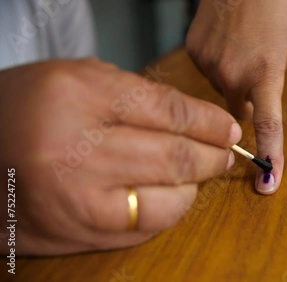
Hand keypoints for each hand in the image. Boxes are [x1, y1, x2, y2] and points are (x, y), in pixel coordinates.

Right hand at [0, 58, 240, 254]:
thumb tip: (193, 120)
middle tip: (225, 154)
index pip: (170, 110)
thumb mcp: (74, 80)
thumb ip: (134, 95)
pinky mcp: (76, 235)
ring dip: (194, 188)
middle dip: (213, 157)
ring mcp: (76, 199)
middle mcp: (77, 148)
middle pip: (175, 156)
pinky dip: (167, 213)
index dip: (209, 121)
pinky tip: (169, 197)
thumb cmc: (23, 110)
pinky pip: (143, 230)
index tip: (228, 128)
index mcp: (78, 95)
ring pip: (167, 202)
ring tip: (200, 175)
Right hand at [186, 0, 286, 194]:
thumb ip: (269, 88)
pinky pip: (205, 74)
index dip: (271, 156)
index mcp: (266, 75)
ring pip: (219, 92)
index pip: (269, 126)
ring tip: (237, 49)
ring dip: (228, 80)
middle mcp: (234, 76)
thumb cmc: (272, 14)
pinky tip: (221, 44)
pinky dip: (214, 65)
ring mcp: (210, 66)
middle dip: (243, 104)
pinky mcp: (193, 55)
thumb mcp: (284, 55)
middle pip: (235, 113)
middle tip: (251, 77)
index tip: (267, 185)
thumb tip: (250, 111)